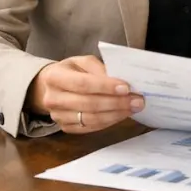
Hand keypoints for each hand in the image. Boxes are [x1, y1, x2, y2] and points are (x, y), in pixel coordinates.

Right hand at [25, 56, 142, 133]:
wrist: (53, 86)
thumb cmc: (73, 71)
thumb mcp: (84, 62)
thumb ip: (100, 69)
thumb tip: (121, 80)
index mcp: (54, 77)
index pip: (83, 84)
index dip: (105, 87)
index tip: (126, 88)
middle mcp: (52, 98)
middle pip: (88, 104)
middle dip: (116, 103)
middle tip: (137, 100)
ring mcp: (57, 116)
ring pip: (90, 118)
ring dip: (116, 114)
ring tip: (133, 108)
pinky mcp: (65, 127)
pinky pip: (90, 128)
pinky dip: (109, 122)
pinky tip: (122, 115)